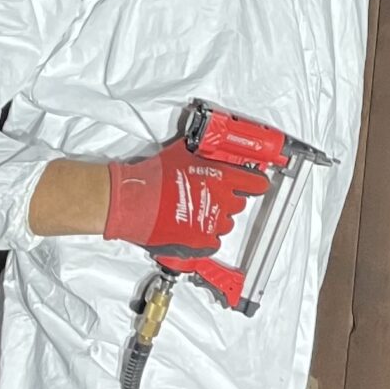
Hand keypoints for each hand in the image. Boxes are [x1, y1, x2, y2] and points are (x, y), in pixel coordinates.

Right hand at [104, 138, 269, 255]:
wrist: (134, 201)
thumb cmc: (153, 177)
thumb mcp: (181, 152)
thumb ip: (199, 151)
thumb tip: (202, 146)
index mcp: (222, 177)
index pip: (256, 183)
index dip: (255, 183)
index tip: (254, 184)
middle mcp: (221, 201)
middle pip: (239, 204)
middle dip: (229, 200)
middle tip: (212, 195)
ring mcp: (212, 223)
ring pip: (226, 224)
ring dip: (216, 218)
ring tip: (198, 212)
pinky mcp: (199, 242)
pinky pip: (213, 242)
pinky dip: (206, 238)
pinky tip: (194, 228)